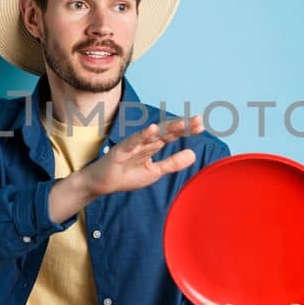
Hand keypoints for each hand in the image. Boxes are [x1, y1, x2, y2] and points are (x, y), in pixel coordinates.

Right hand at [46, 116, 205, 224]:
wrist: (102, 184)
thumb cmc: (126, 176)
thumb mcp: (155, 172)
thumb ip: (172, 163)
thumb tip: (193, 155)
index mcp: (153, 145)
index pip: (172, 135)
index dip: (186, 130)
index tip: (201, 125)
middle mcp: (144, 141)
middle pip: (166, 131)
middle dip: (182, 126)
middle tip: (198, 120)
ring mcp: (132, 144)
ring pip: (152, 134)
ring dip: (168, 128)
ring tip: (183, 124)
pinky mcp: (121, 150)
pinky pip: (133, 141)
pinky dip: (143, 135)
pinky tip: (153, 129)